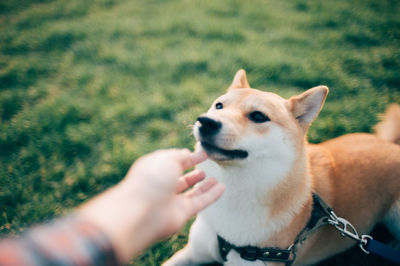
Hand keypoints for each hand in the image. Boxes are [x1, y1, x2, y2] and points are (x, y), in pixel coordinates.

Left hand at [79, 149, 224, 262]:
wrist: (143, 211)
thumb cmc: (151, 180)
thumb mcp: (166, 159)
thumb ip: (179, 155)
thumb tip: (187, 153)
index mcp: (154, 170)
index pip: (173, 162)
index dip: (188, 158)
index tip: (203, 154)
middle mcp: (162, 186)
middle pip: (181, 179)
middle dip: (193, 174)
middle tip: (205, 166)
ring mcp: (172, 201)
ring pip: (192, 193)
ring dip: (204, 186)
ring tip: (215, 179)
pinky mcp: (182, 214)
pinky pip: (200, 202)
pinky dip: (212, 196)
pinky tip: (222, 188)